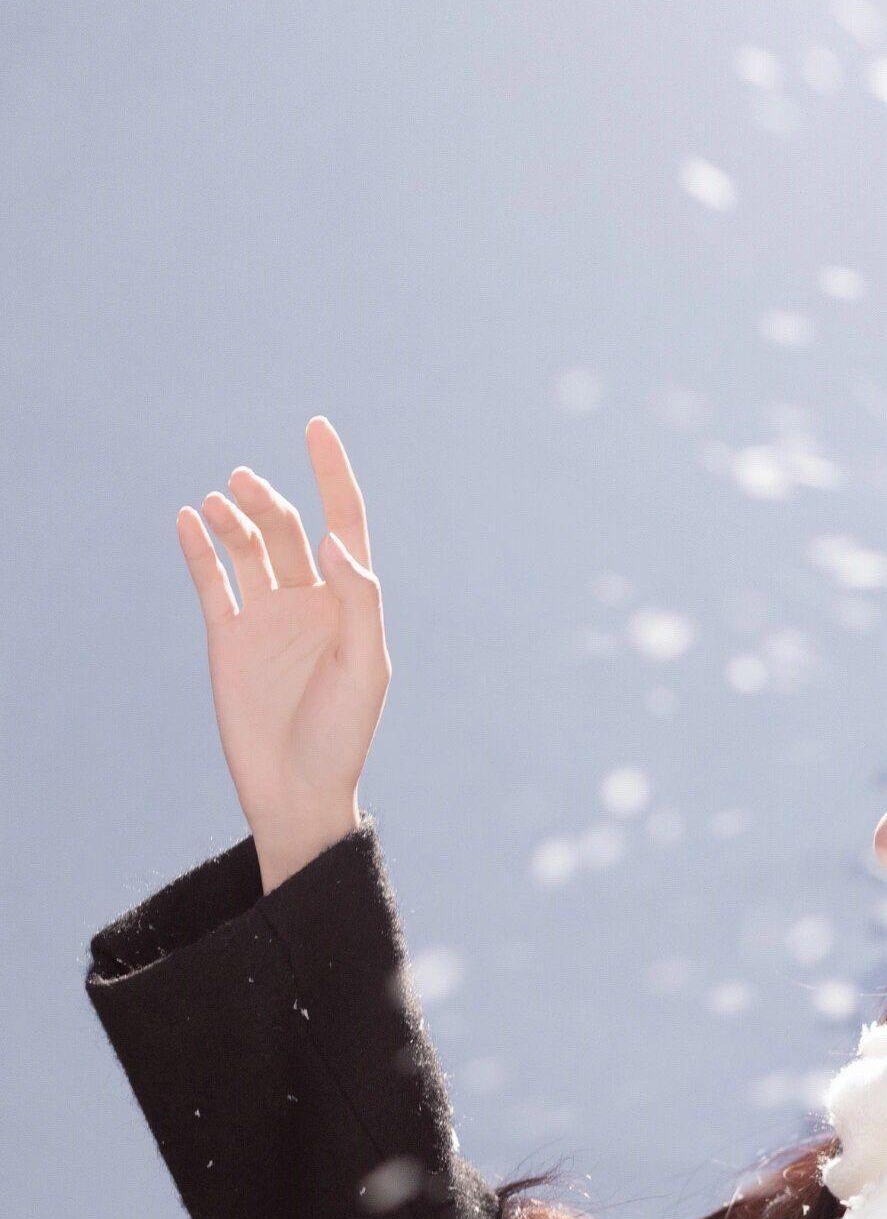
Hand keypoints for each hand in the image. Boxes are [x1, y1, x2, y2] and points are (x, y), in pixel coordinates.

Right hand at [177, 417, 389, 885]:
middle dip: (270, 500)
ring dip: (235, 519)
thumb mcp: (364, 668)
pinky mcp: (230, 638)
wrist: (296, 791)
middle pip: (290, 530)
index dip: (333, 475)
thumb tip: (335, 540)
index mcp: (350, 604)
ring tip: (219, 504)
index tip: (316, 427)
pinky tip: (189, 519)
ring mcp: (267, 618)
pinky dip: (200, 549)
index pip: (344, 523)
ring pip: (249, 549)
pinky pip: (213, 581)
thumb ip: (357, 600)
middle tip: (246, 483)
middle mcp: (310, 602)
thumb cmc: (342, 735)